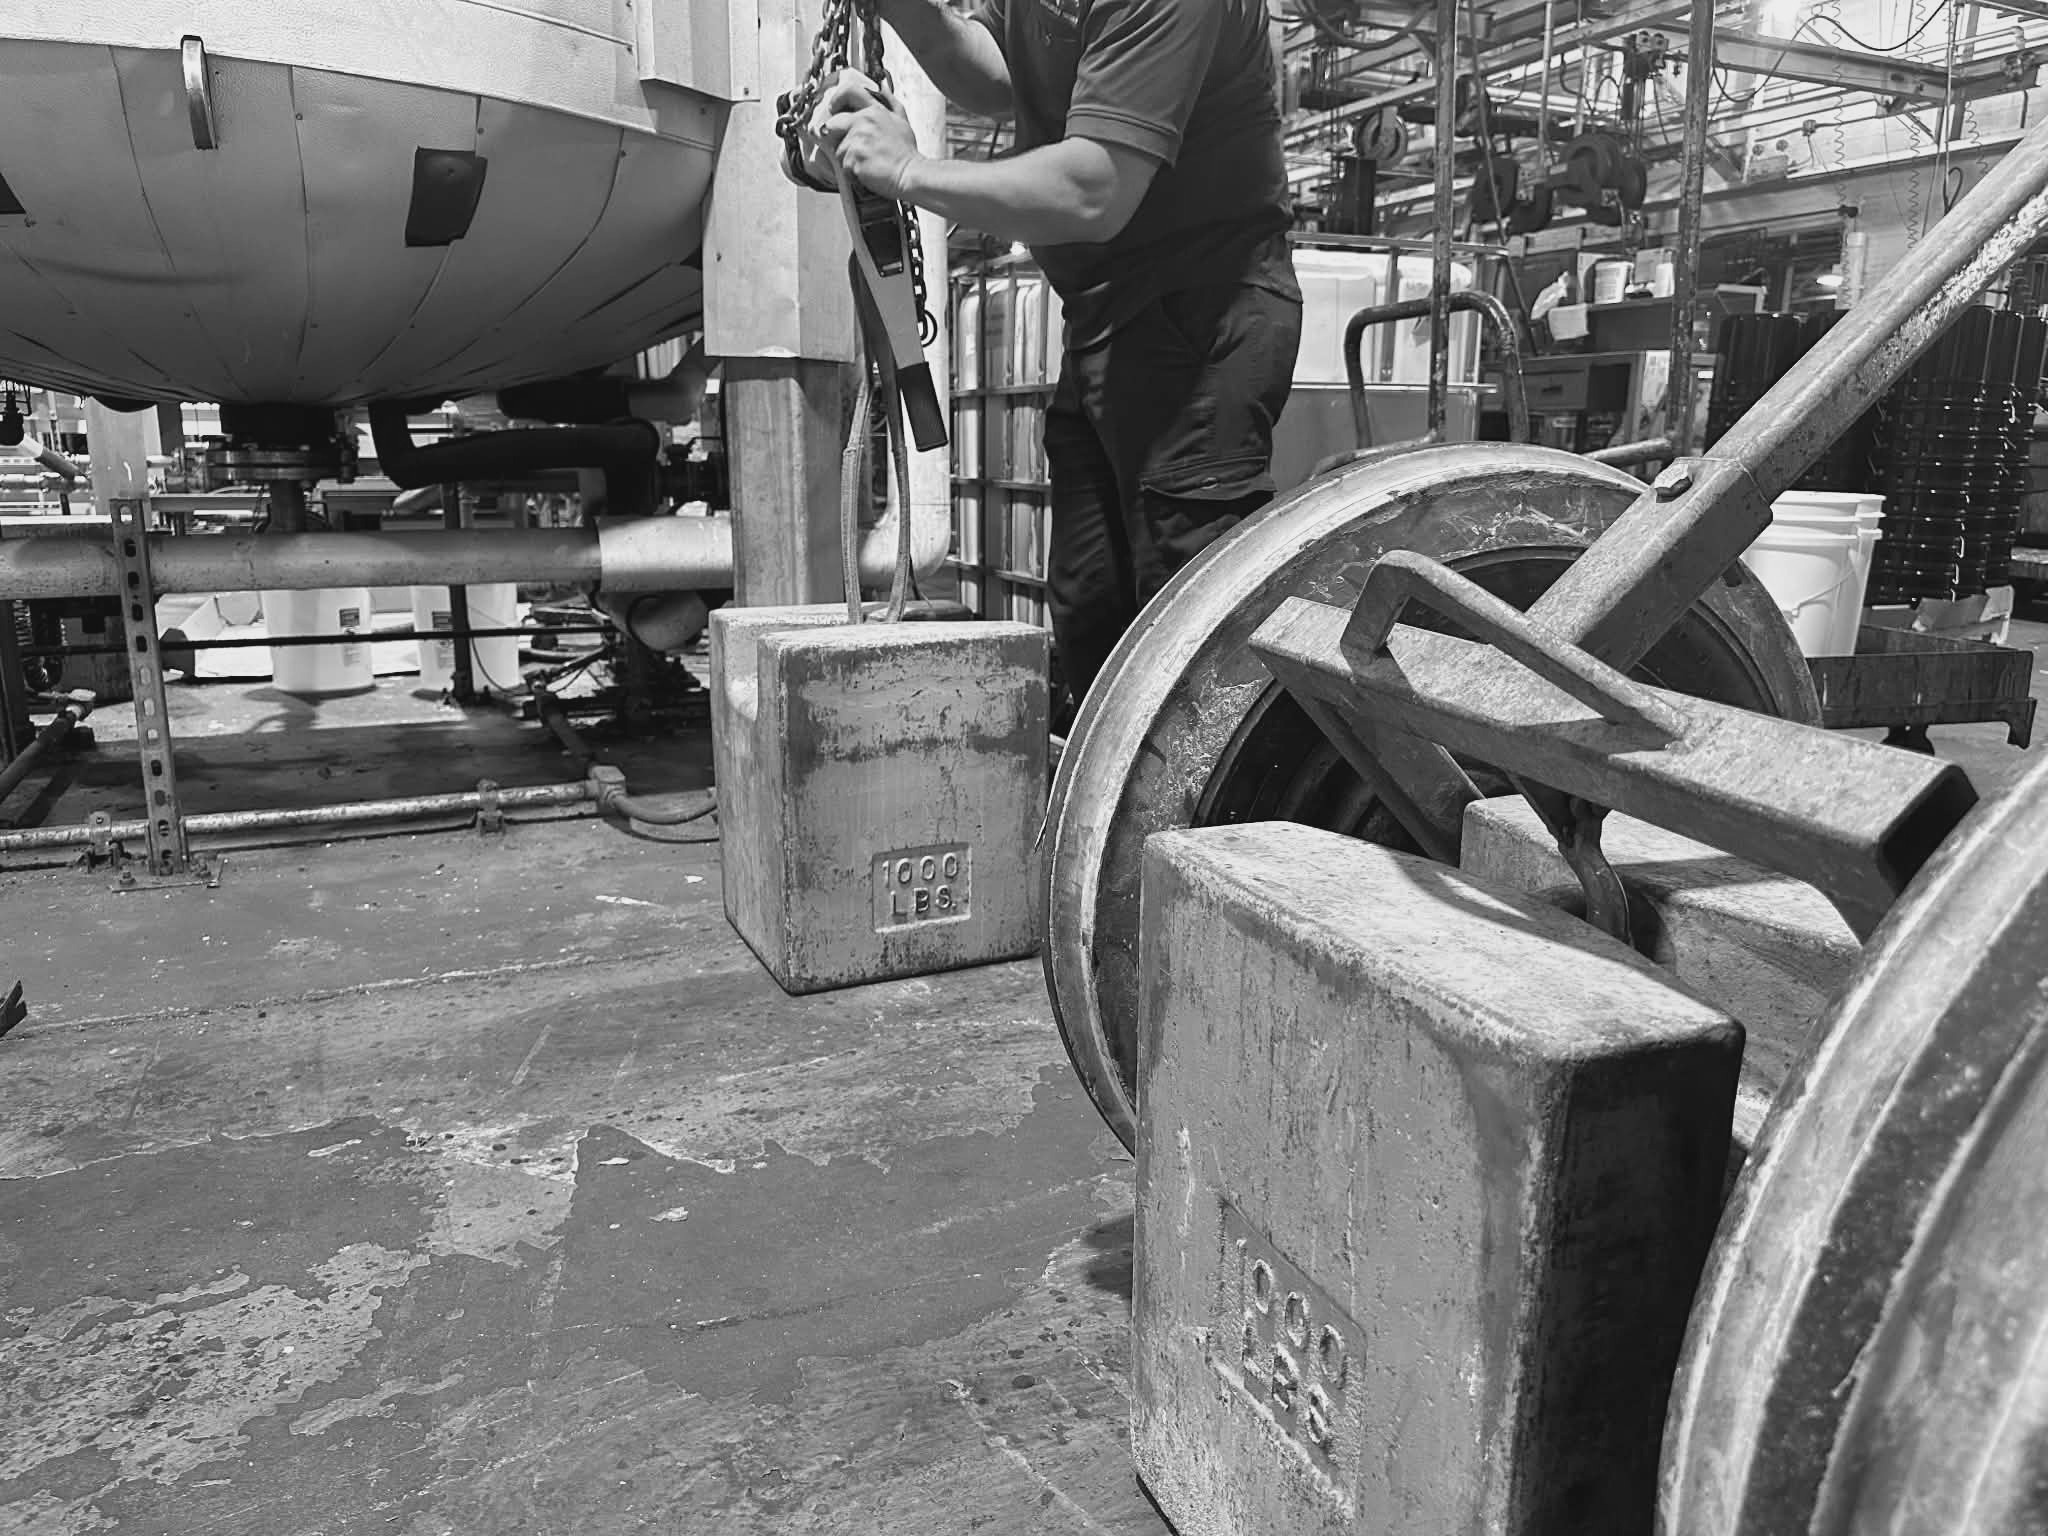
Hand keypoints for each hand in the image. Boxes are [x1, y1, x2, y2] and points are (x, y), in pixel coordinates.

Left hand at [817, 72, 922, 199]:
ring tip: (865, 161)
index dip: (837, 98)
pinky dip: (851, 172)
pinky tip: (865, 170)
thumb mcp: (902, 120)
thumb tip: (883, 88)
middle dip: (836, 138)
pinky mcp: (854, 157)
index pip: (849, 91)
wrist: (909, 174)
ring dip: (847, 158)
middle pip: (833, 125)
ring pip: (838, 149)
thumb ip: (890, 102)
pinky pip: (843, 165)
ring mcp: (858, 139)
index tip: (834, 107)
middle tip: (851, 148)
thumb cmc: (905, 152)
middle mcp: (864, 121)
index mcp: (875, 110)